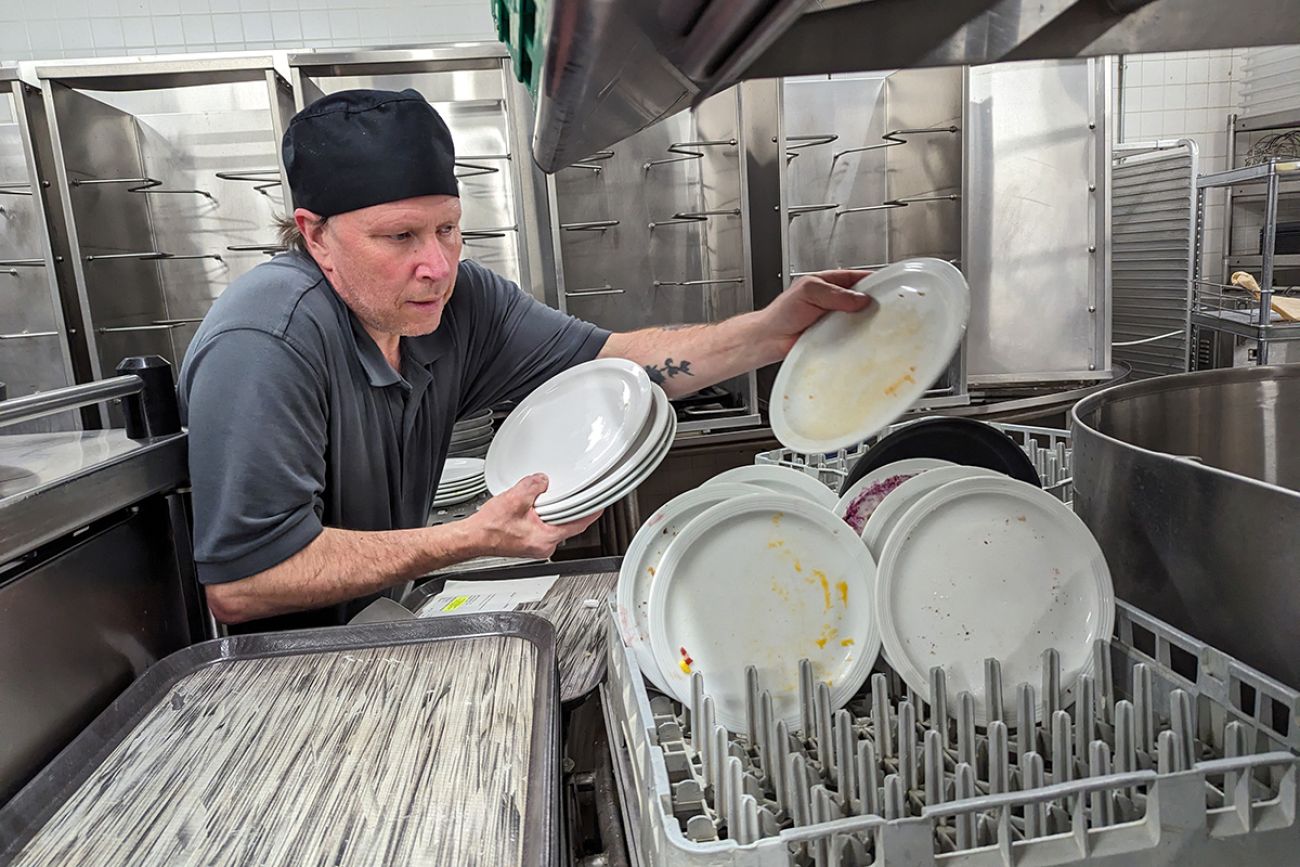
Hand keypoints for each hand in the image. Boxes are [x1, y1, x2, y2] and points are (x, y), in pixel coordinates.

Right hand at [466, 473, 602, 558]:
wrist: (473, 538)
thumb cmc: (490, 528)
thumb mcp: (515, 499)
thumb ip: (534, 486)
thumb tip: (543, 480)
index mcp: (546, 539)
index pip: (579, 524)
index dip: (592, 512)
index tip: (602, 503)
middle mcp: (545, 545)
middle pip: (567, 522)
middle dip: (566, 505)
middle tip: (565, 493)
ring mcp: (537, 544)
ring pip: (554, 522)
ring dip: (551, 509)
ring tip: (540, 500)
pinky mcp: (530, 541)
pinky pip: (543, 525)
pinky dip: (540, 514)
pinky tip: (531, 507)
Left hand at [758, 270, 874, 356]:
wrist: (771, 339)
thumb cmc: (782, 313)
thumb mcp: (809, 292)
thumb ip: (835, 294)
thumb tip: (859, 298)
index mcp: (829, 283)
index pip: (857, 277)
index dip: (874, 280)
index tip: (888, 285)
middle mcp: (834, 301)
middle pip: (862, 300)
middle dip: (873, 303)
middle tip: (883, 308)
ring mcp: (836, 320)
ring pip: (859, 320)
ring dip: (865, 323)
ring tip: (872, 324)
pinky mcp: (835, 337)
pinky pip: (851, 337)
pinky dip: (857, 339)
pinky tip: (860, 340)